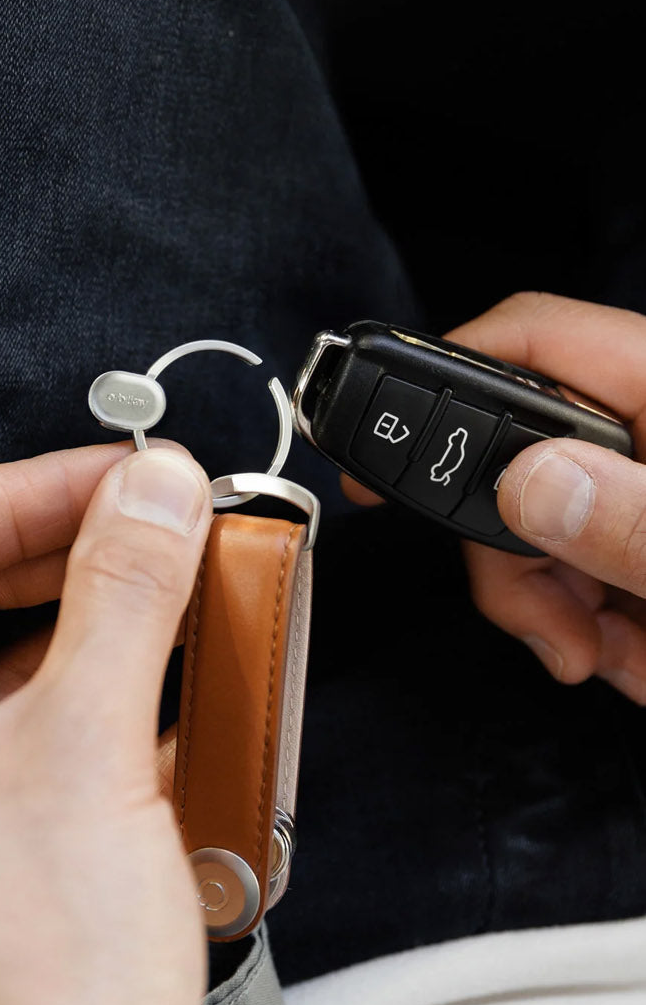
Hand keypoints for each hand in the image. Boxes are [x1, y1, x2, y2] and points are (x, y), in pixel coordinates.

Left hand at [0, 442, 213, 1004]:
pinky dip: (119, 714)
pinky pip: (51, 744)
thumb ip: (124, 597)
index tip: (140, 481)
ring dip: (114, 635)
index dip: (43, 489)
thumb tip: (154, 489)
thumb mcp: (90, 746)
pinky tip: (189, 707)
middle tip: (182, 533)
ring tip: (199, 608)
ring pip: (24, 672)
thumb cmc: (34, 968)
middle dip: (89, 559)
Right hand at [447, 293, 645, 702]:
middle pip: (526, 455)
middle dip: (520, 554)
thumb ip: (639, 524)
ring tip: (629, 662)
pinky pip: (601, 570)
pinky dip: (608, 625)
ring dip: (570, 609)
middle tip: (554, 629)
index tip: (384, 462)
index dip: (440, 384)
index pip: (533, 341)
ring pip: (555, 526)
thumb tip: (530, 482)